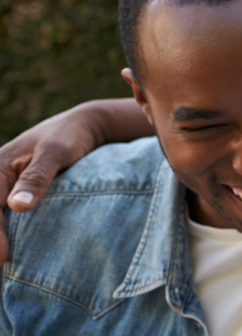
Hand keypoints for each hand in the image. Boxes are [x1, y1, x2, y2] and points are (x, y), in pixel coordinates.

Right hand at [0, 98, 149, 263]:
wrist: (85, 126)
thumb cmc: (70, 135)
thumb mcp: (56, 151)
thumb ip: (38, 176)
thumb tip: (17, 206)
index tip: (3, 256)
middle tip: (2, 263)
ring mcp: (5, 187)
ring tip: (4, 261)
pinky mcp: (16, 193)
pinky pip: (4, 213)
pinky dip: (5, 230)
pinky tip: (11, 249)